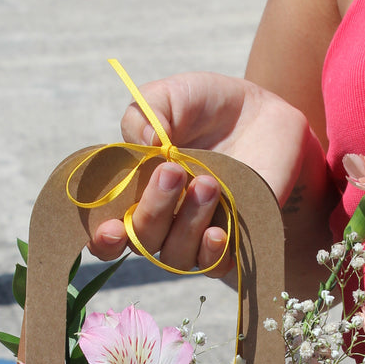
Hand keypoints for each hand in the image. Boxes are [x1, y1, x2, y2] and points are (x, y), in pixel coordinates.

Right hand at [87, 73, 326, 277]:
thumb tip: (145, 145)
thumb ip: (143, 115)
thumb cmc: (205, 104)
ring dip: (187, 223)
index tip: (111, 229)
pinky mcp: (234, 240)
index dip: (103, 240)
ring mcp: (196, 233)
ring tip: (209, 183)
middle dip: (153, 210)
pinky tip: (218, 231)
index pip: (109, 234)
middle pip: (143, 241)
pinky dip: (212, 254)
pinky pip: (215, 267)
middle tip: (173, 171)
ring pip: (177, 255)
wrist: (260, 109)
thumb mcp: (168, 96)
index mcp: (134, 191)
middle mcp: (162, 220)